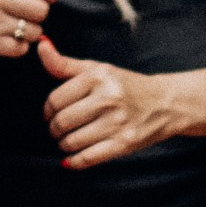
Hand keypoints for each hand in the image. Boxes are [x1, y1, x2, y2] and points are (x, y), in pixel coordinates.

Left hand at [39, 37, 176, 167]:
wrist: (165, 103)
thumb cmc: (125, 85)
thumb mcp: (97, 69)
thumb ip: (64, 63)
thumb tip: (40, 45)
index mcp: (98, 76)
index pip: (55, 99)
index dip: (47, 110)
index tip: (51, 114)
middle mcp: (108, 98)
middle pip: (62, 121)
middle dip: (54, 129)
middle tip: (58, 129)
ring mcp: (117, 122)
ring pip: (71, 141)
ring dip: (63, 144)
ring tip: (67, 141)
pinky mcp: (124, 143)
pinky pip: (88, 158)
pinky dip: (74, 162)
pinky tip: (70, 159)